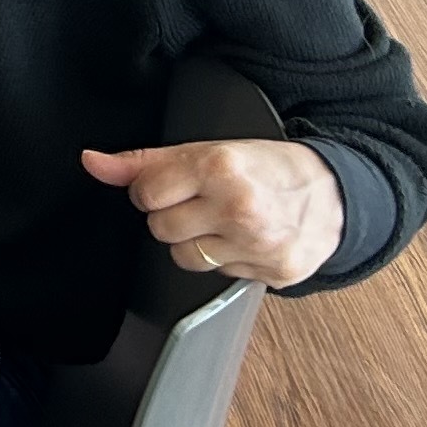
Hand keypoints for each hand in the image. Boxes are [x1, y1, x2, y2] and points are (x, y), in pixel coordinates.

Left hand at [80, 135, 344, 288]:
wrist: (334, 192)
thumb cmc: (267, 167)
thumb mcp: (207, 149)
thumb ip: (145, 161)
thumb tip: (93, 162)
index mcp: (219, 167)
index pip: (146, 193)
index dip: (154, 190)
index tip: (173, 185)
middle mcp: (238, 207)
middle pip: (160, 229)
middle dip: (173, 216)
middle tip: (202, 202)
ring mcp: (257, 244)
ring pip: (184, 258)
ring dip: (195, 242)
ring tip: (221, 222)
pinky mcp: (273, 274)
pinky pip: (219, 277)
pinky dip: (225, 261)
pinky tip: (243, 241)